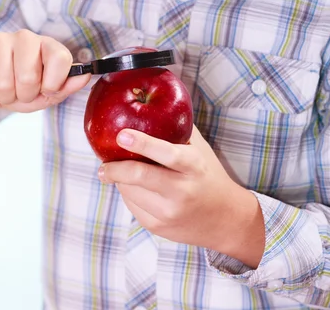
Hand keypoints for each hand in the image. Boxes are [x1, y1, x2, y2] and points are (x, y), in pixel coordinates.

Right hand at [0, 30, 89, 112]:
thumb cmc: (21, 88)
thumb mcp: (47, 92)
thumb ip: (67, 85)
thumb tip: (86, 76)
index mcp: (47, 45)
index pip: (60, 58)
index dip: (54, 82)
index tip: (47, 89)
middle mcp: (24, 38)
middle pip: (29, 76)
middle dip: (25, 94)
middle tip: (22, 91)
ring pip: (4, 84)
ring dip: (5, 98)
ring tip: (5, 90)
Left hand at [98, 125, 264, 267]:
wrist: (226, 219)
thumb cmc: (208, 175)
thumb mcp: (199, 149)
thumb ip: (176, 129)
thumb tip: (147, 104)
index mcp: (193, 165)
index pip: (166, 153)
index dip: (142, 143)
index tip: (121, 135)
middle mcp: (182, 190)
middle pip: (140, 176)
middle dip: (116, 168)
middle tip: (103, 164)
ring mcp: (169, 212)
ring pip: (130, 192)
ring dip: (120, 180)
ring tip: (116, 171)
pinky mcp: (159, 226)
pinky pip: (132, 207)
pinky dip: (128, 194)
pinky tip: (132, 187)